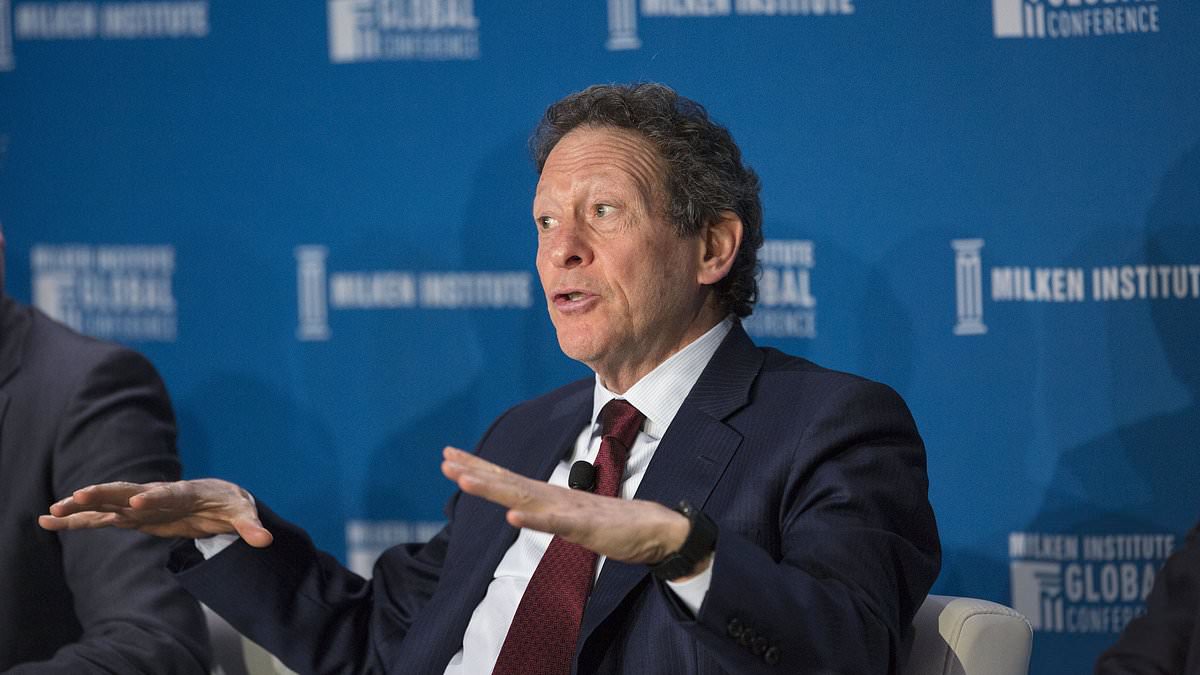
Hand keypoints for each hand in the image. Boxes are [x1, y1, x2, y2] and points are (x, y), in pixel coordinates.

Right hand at [38, 479, 272, 547]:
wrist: (221, 497)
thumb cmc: (231, 503)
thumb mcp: (244, 514)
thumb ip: (251, 526)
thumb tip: (265, 541)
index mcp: (185, 492)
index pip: (168, 495)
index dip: (154, 498)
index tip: (138, 503)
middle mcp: (159, 495)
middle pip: (129, 493)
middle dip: (105, 495)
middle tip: (78, 497)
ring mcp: (144, 505)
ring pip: (109, 504)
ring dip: (83, 508)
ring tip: (52, 513)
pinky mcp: (136, 517)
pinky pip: (104, 518)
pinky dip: (81, 521)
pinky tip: (53, 523)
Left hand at [442, 446, 706, 575]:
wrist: (659, 530)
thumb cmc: (619, 525)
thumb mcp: (575, 520)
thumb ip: (552, 513)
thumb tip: (528, 510)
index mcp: (552, 498)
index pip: (508, 480)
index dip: (480, 468)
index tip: (450, 457)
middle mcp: (556, 498)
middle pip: (509, 483)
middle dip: (476, 470)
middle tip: (444, 457)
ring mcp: (570, 511)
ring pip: (525, 498)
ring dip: (494, 488)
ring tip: (464, 479)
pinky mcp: (587, 528)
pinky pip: (557, 524)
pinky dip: (534, 520)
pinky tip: (512, 517)